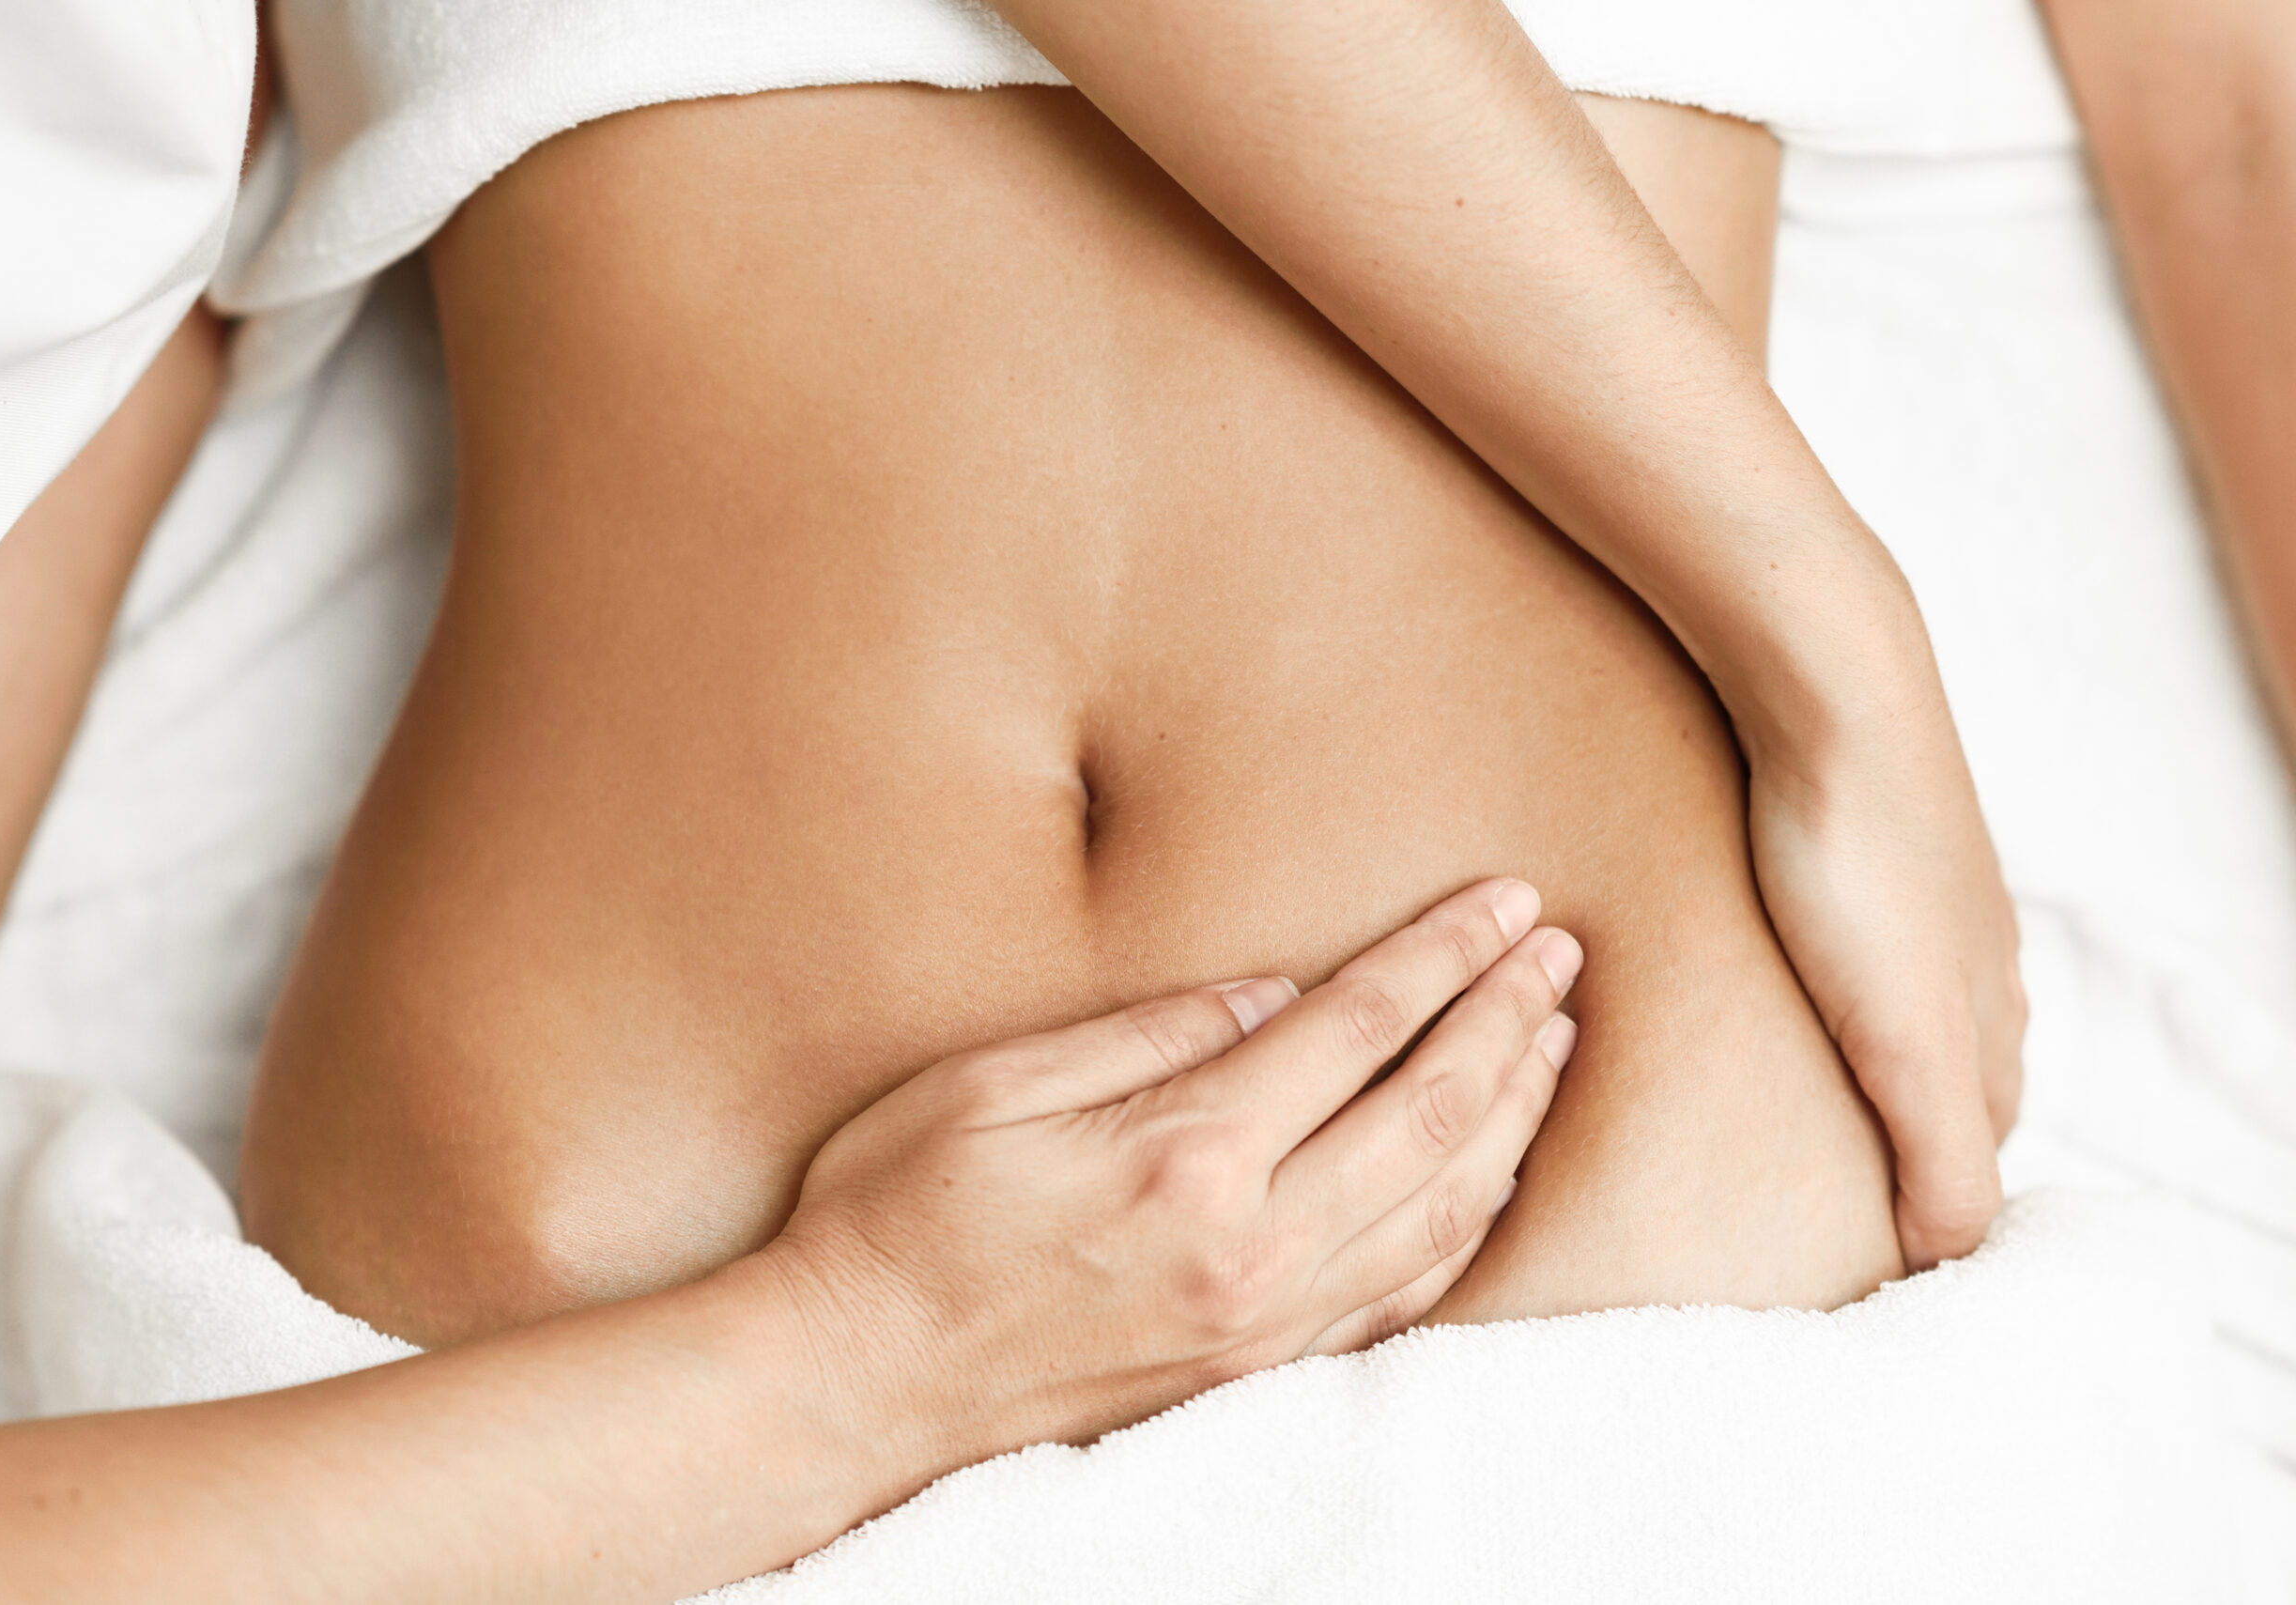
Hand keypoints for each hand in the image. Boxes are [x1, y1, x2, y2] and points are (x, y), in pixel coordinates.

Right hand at [759, 876, 1580, 1462]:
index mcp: (1187, 1153)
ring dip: (1513, 1115)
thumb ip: (1147, 1033)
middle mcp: (1253, 1245)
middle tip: (1557, 950)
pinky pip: (1405, 1294)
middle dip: (1508, 1019)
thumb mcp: (995, 1084)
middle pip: (1433, 1112)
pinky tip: (1492, 1173)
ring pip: (1445, 1209)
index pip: (1358, 1026)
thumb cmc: (899, 1217)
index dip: (1444, 955)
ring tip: (1551, 1040)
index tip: (1505, 902)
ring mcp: (1265, 1322)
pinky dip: (1470, 1224)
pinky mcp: (1257, 1371)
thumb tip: (1274, 994)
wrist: (857, 1386)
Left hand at [1745, 699, 2025, 1271]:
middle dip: (1889, 1132)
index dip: (1924, 1197)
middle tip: (1803, 1174)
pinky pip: (1842, 933)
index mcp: (1990, 1019)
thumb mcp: (1907, 1038)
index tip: (1858, 1237)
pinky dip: (1811, 974)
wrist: (1830, 689)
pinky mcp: (1856, 837)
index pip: (1977, 1149)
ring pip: (1892, 1002)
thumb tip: (1949, 1253)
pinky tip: (1758, 971)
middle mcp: (1971, 958)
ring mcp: (1917, 892)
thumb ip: (1943, 1152)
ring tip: (1770, 1084)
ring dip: (1845, 1050)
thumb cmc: (1856, 863)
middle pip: (1942, 1079)